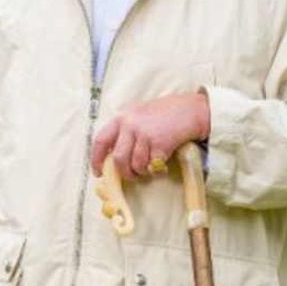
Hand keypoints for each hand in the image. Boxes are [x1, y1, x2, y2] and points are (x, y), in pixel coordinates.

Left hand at [90, 92, 209, 178]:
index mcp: (122, 117)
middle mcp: (130, 124)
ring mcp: (144, 134)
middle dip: (125, 173)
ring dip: (142, 172)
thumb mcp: (139, 115)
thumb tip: (114, 157)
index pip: (101, 140)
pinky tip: (162, 165)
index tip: (98, 172)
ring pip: (136, 165)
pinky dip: (157, 171)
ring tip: (149, 167)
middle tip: (132, 176)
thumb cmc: (165, 113)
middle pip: (119, 159)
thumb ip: (126, 130)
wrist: (190, 109)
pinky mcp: (159, 143)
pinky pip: (152, 166)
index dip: (96, 159)